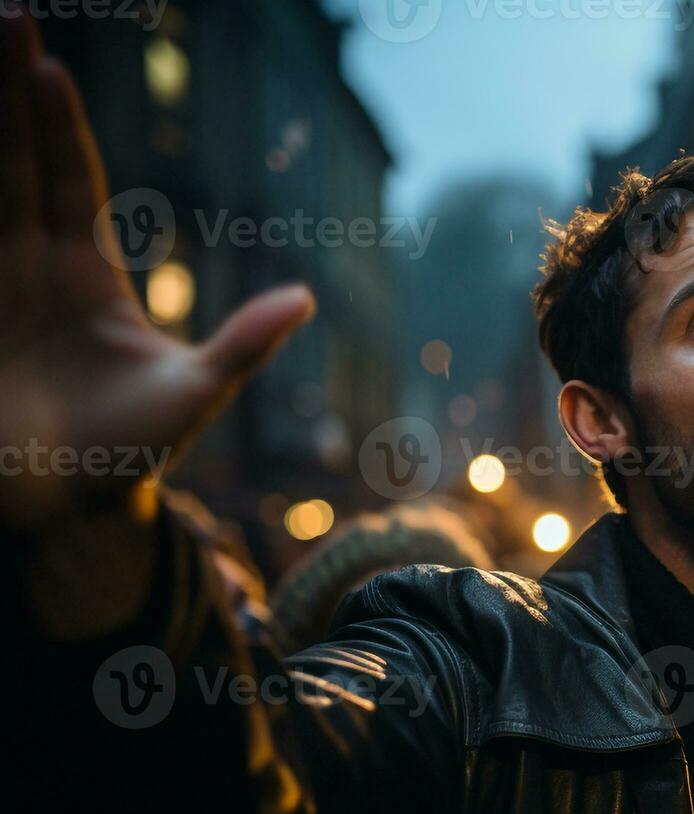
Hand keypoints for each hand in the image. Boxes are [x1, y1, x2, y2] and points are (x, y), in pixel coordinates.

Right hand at [0, 15, 315, 531]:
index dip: (54, 123)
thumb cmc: (135, 454)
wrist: (70, 510)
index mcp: (88, 273)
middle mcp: (31, 267)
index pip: (69, 178)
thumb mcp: (195, 396)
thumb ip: (242, 346)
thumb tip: (303, 297)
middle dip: (2, 93)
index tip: (45, 61)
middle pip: (12, 162)